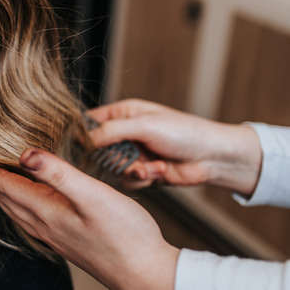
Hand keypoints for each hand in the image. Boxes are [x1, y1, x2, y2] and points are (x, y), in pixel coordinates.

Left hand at [0, 150, 179, 289]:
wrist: (145, 274)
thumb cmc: (125, 235)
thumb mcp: (92, 195)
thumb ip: (58, 173)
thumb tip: (25, 153)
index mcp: (45, 209)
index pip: (4, 185)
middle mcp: (43, 224)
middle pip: (5, 197)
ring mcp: (52, 235)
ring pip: (16, 210)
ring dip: (2, 192)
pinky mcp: (65, 241)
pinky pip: (30, 219)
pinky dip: (20, 204)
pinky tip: (28, 202)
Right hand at [88, 99, 261, 195]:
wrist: (214, 158)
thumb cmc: (185, 132)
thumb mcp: (144, 125)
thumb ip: (111, 131)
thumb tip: (84, 139)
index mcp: (123, 114)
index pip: (90, 122)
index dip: (82, 135)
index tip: (81, 147)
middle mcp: (125, 133)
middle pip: (98, 149)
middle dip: (112, 158)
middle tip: (126, 159)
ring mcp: (134, 154)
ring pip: (112, 168)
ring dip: (131, 170)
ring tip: (149, 167)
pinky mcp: (143, 172)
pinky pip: (127, 181)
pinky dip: (142, 179)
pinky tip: (159, 171)